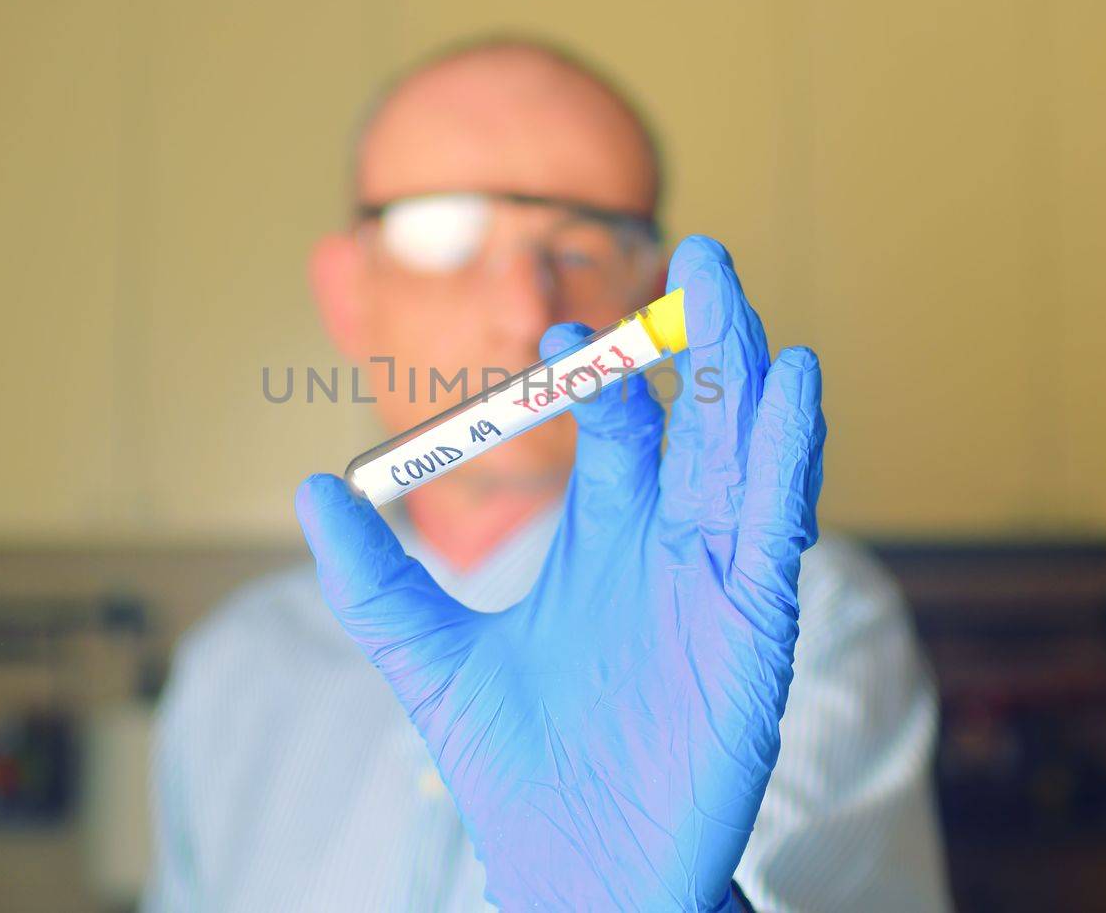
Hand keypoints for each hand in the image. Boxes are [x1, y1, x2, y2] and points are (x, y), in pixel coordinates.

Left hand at [295, 236, 825, 911]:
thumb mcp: (426, 658)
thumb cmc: (513, 768)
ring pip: (744, 452)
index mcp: (607, 545)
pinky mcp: (755, 620)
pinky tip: (792, 380)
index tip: (550, 338)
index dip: (593, 382)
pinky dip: (790, 448)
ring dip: (747, 370)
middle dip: (701, 339)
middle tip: (695, 255)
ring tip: (736, 291)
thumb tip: (313, 491)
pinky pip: (778, 520)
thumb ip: (375, 578)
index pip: (619, 435)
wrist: (575, 868)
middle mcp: (670, 549)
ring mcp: (718, 579)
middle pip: (697, 421)